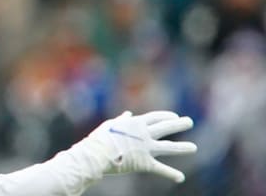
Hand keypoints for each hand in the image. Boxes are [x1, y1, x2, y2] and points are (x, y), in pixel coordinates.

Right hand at [76, 110, 196, 182]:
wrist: (96, 154)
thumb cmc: (99, 139)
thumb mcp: (110, 125)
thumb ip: (122, 120)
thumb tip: (128, 113)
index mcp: (135, 123)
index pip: (155, 117)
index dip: (166, 116)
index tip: (174, 116)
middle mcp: (143, 134)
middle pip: (165, 127)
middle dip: (179, 124)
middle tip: (189, 122)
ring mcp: (146, 148)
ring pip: (168, 147)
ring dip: (182, 148)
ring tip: (194, 148)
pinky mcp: (144, 162)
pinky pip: (160, 168)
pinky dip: (170, 173)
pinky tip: (180, 178)